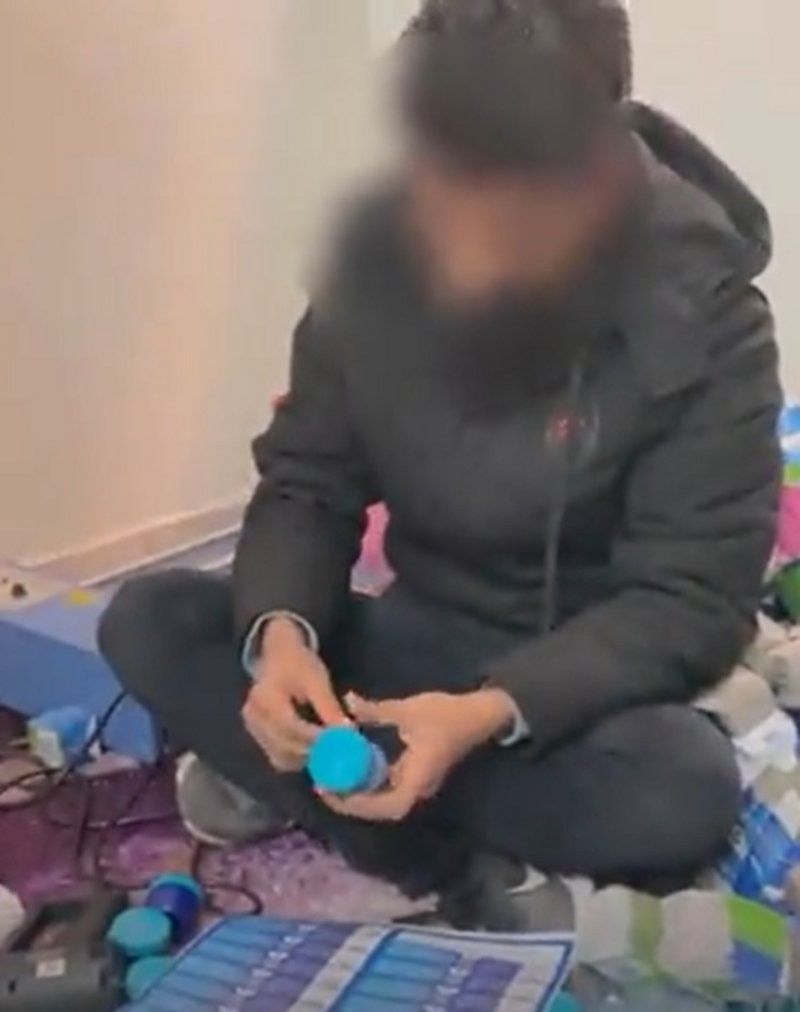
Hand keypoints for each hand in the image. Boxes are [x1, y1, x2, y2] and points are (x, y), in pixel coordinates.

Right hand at [243, 618, 348, 771]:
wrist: (278, 656)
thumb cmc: (298, 663)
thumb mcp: (317, 680)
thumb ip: (329, 708)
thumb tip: (347, 733)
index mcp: (265, 699)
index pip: (291, 727)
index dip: (317, 738)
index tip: (342, 743)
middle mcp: (253, 718)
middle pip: (286, 746)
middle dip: (315, 751)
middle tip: (340, 750)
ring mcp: (253, 730)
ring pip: (283, 757)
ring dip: (307, 756)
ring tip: (329, 747)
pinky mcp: (258, 737)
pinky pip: (279, 757)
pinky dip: (298, 756)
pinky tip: (313, 746)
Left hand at [319, 688, 516, 822]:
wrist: (481, 714)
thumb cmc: (448, 714)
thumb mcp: (409, 710)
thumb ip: (376, 710)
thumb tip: (348, 701)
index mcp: (419, 777)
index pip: (387, 805)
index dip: (359, 805)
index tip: (334, 792)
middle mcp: (419, 787)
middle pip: (383, 808)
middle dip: (353, 802)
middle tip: (325, 786)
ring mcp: (419, 782)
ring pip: (386, 799)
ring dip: (360, 793)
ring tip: (333, 779)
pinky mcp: (418, 774)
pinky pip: (390, 786)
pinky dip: (370, 781)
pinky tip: (353, 767)